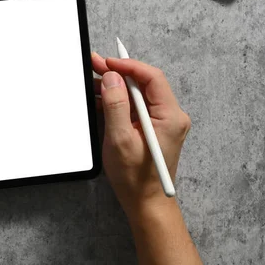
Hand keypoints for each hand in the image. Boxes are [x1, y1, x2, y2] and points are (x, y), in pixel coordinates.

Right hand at [92, 52, 190, 217]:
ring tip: (94, 80)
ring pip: (138, 94)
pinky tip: (102, 98)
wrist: (145, 202)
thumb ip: (116, 105)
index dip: (128, 66)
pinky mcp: (152, 127)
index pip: (152, 78)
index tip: (107, 62)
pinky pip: (136, 106)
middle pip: (144, 84)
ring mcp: (162, 121)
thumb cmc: (135, 177)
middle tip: (95, 64)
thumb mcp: (120, 139)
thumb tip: (112, 78)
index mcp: (170, 116)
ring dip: (116, 87)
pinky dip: (118, 100)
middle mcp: (170, 116)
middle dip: (118, 73)